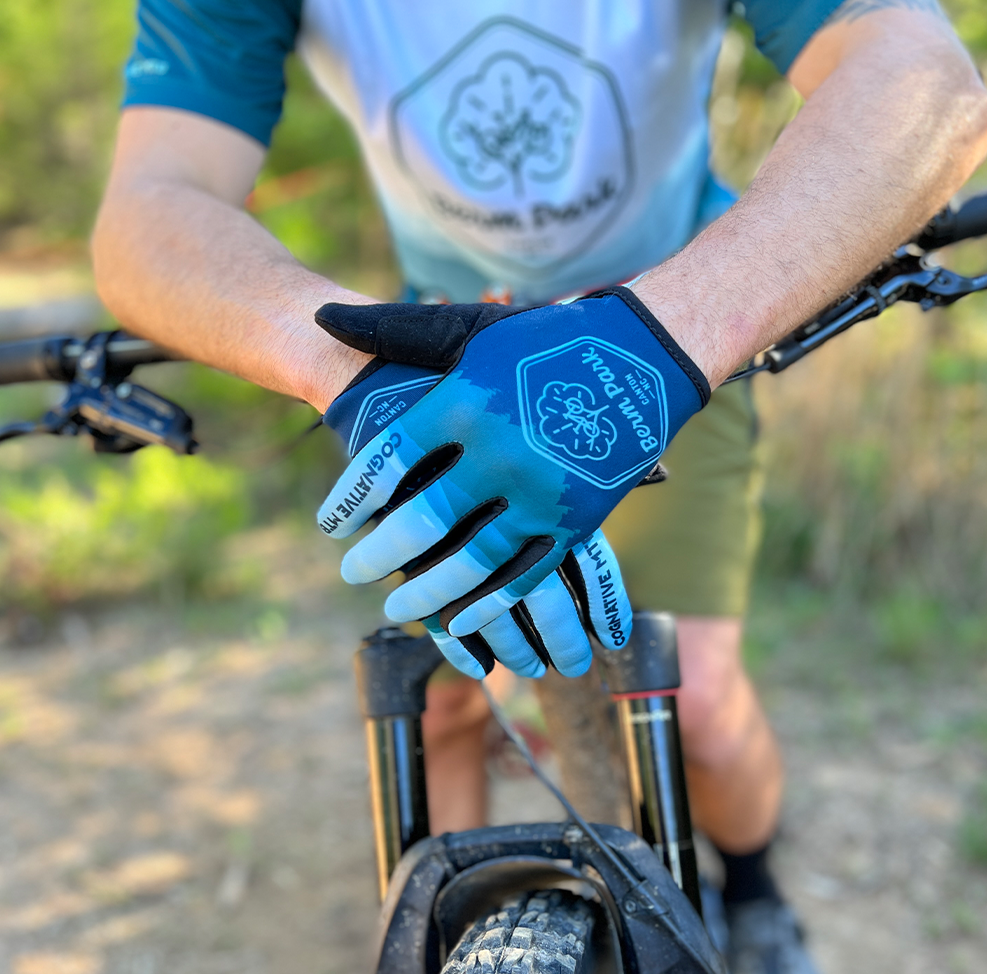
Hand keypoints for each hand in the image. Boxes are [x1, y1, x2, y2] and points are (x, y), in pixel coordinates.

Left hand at [316, 287, 707, 645]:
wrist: (641, 357)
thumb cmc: (543, 340)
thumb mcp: (469, 327)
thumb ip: (396, 329)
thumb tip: (323, 316)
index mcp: (463, 403)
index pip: (388, 462)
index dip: (352, 498)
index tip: (331, 524)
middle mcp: (497, 454)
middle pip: (422, 522)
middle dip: (379, 555)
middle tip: (352, 573)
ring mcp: (539, 493)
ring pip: (470, 562)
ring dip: (428, 592)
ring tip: (397, 606)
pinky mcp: (575, 521)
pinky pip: (524, 575)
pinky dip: (489, 604)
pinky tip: (459, 620)